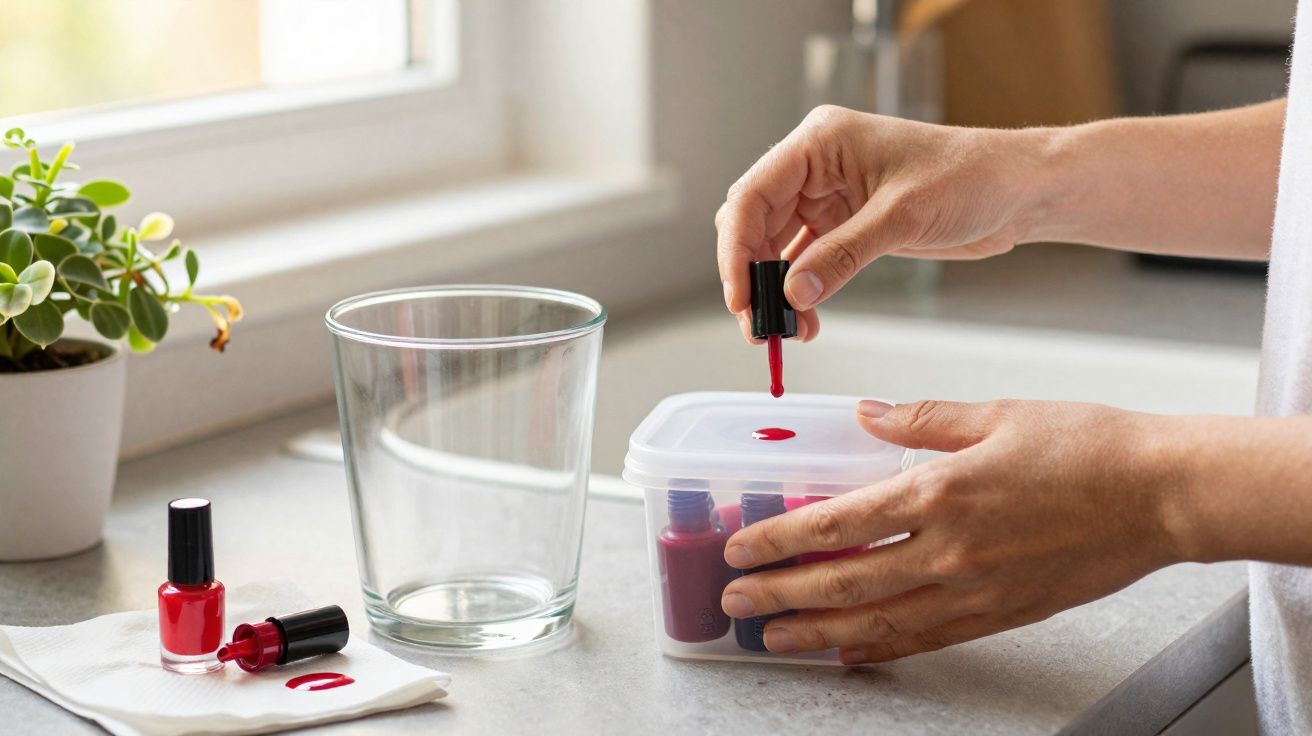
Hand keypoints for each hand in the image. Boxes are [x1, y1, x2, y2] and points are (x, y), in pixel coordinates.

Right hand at [715, 105, 1050, 341]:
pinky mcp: (846, 224)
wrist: (1019, 189)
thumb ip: (841, 256)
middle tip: (759, 325)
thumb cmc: (972, 176)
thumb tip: (793, 294)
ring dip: (776, 290)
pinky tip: (807, 319)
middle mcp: (816, 166)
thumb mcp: (901, 216)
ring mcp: (828, 196)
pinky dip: (801, 292)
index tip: (741, 296)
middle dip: (751, 276)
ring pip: (775, 247)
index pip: (752, 195)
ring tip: (785, 331)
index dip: (736, 250)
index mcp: (819, 142)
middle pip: (755, 224)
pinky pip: (805, 261)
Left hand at [718, 398, 1186, 663]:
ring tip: (775, 638)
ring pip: (879, 621)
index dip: (781, 538)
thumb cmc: (1088, 447)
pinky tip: (851, 652)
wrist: (1162, 494)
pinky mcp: (1002, 614)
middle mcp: (950, 549)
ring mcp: (976, 589)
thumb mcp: (995, 413)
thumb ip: (920, 418)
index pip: (839, 523)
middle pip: (845, 582)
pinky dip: (883, 648)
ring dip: (819, 632)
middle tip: (737, 600)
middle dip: (781, 593)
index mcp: (941, 491)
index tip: (742, 547)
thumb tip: (865, 415)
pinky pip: (929, 638)